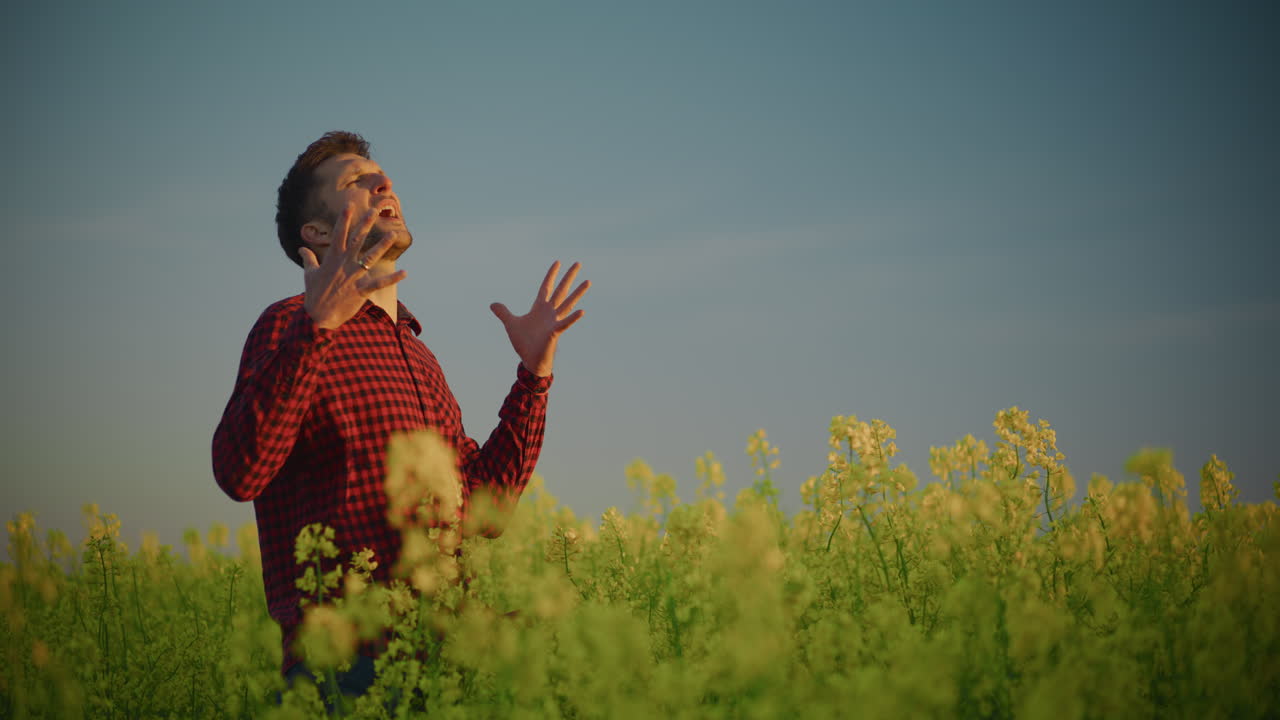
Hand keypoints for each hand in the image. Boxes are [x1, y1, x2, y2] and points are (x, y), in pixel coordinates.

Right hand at [299, 206, 406, 329]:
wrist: (318, 317)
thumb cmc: (314, 295)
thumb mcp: (309, 274)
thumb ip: (308, 259)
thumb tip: (301, 248)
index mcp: (332, 259)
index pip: (339, 235)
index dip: (344, 220)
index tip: (349, 206)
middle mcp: (343, 264)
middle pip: (356, 241)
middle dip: (365, 225)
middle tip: (373, 211)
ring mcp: (353, 277)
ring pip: (370, 258)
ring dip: (382, 246)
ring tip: (393, 235)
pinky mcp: (361, 291)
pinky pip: (379, 283)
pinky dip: (392, 279)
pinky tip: (405, 273)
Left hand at [490, 261, 589, 377]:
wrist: (530, 360)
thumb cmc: (524, 343)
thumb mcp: (511, 324)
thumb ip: (503, 313)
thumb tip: (492, 304)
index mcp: (539, 308)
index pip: (546, 287)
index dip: (551, 275)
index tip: (557, 262)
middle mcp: (549, 312)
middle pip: (561, 290)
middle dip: (569, 277)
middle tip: (578, 263)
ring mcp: (554, 321)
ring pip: (568, 303)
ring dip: (578, 293)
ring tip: (588, 282)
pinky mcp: (555, 333)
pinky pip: (565, 324)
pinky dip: (573, 318)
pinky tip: (582, 311)